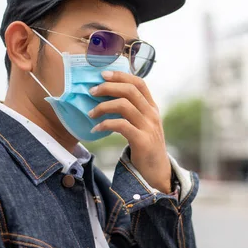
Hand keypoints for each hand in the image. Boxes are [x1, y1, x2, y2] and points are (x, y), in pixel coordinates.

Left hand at [88, 70, 171, 192]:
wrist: (157, 172)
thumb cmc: (145, 147)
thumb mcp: (143, 125)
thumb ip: (133, 111)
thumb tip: (109, 97)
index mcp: (152, 108)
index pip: (139, 83)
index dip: (121, 76)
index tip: (103, 75)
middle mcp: (152, 114)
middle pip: (129, 90)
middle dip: (107, 87)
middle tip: (91, 91)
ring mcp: (148, 127)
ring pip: (124, 105)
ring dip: (102, 106)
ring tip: (90, 113)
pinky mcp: (142, 141)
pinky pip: (120, 125)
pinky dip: (105, 124)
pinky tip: (96, 129)